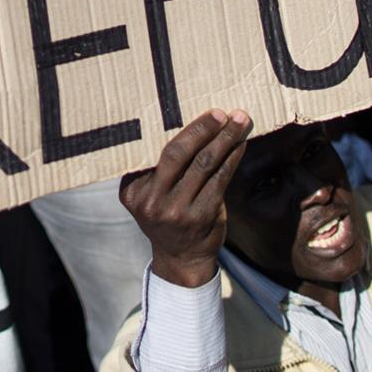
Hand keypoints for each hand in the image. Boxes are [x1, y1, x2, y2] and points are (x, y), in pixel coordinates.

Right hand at [120, 109, 252, 287]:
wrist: (181, 259)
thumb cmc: (168, 216)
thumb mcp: (151, 195)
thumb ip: (159, 170)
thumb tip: (193, 125)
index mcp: (131, 189)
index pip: (154, 150)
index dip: (180, 128)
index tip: (199, 111)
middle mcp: (150, 200)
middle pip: (177, 153)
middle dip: (202, 128)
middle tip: (222, 112)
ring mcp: (176, 210)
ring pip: (203, 163)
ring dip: (224, 139)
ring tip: (239, 122)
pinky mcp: (201, 216)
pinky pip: (220, 179)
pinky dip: (232, 158)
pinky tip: (240, 145)